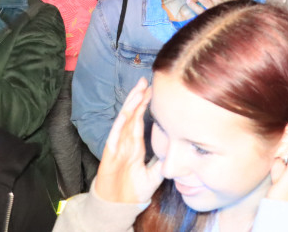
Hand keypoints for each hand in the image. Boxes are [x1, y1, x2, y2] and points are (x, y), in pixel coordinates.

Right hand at [94, 78, 163, 203]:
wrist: (119, 207)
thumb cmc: (134, 190)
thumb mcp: (155, 175)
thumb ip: (163, 162)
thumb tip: (177, 151)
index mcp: (136, 145)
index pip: (140, 119)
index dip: (145, 104)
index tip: (154, 89)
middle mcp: (126, 142)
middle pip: (132, 114)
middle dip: (138, 97)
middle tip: (145, 80)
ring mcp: (118, 146)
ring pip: (124, 120)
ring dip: (130, 105)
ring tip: (137, 90)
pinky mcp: (110, 155)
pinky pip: (114, 137)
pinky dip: (119, 124)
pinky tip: (126, 113)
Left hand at [185, 0, 239, 14]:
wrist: (234, 30)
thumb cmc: (236, 15)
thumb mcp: (238, 3)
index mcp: (228, 0)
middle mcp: (222, 5)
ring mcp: (216, 12)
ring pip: (205, 0)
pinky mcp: (210, 19)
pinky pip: (201, 11)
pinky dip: (194, 6)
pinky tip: (188, 1)